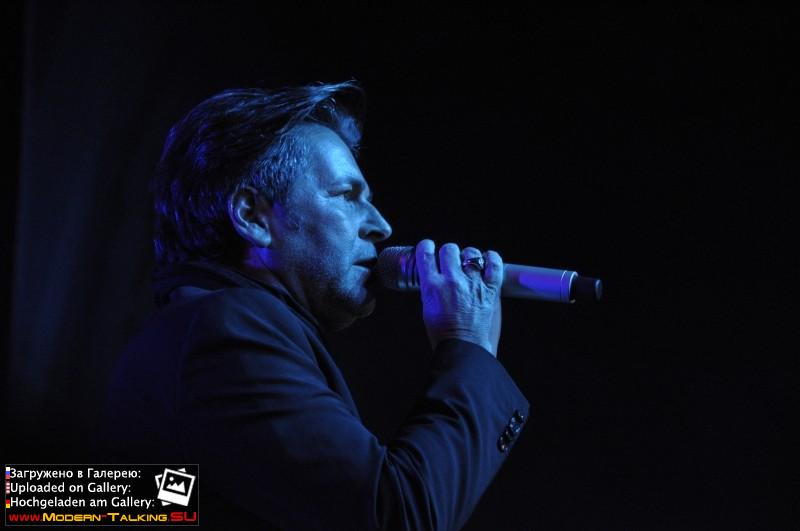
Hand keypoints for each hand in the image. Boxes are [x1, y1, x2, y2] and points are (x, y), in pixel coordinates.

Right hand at [415, 239, 503, 356]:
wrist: (463, 348)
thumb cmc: (444, 333)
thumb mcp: (427, 307)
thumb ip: (430, 288)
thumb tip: (434, 275)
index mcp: (432, 286)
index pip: (426, 254)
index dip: (426, 247)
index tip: (428, 248)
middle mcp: (452, 281)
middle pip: (449, 249)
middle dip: (447, 253)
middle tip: (449, 260)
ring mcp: (473, 284)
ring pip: (471, 254)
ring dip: (468, 257)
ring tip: (468, 263)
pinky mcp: (490, 290)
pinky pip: (494, 264)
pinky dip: (492, 258)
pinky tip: (487, 258)